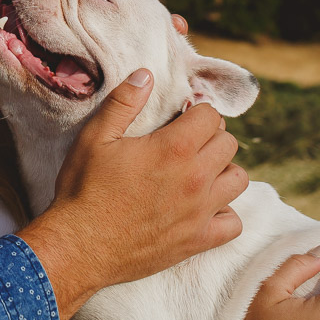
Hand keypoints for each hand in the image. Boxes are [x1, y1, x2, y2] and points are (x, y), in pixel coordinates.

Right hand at [18, 69, 247, 319]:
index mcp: (174, 147)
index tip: (180, 118)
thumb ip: (123, 103)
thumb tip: (146, 74)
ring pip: (239, 180)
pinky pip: (234, 223)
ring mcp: (201, 211)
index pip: (211, 116)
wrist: (81, 245)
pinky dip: (224, 213)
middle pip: (228, 144)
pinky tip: (203, 208)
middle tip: (185, 142)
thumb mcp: (95, 137)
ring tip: (198, 172)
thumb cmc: (84, 189)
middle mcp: (196, 177)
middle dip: (210, 137)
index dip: (196, 112)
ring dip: (222, 171)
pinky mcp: (199, 240)